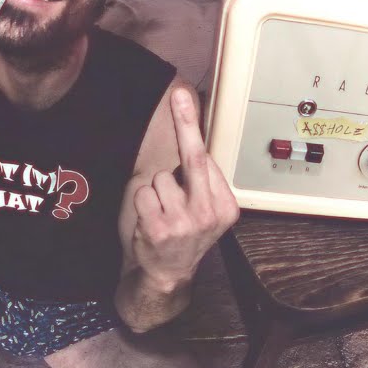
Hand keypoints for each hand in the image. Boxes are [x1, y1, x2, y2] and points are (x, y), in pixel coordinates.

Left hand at [131, 87, 239, 288]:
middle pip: (194, 157)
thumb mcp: (206, 210)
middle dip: (185, 123)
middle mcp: (209, 213)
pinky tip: (149, 220)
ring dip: (155, 190)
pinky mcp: (160, 229)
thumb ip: (204, 179)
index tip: (184, 98)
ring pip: (161, 178)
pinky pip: (144, 193)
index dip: (191, 128)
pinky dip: (142, 202)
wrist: (168, 274)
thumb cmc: (185, 233)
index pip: (207, 159)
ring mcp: (185, 223)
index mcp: (226, 206)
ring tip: (161, 211)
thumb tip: (196, 136)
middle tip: (179, 94)